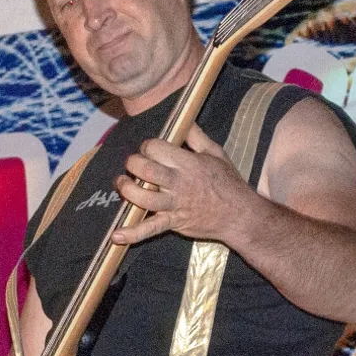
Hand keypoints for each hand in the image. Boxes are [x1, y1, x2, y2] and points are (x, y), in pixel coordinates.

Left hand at [111, 123, 251, 245]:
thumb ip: (196, 136)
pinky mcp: (173, 222)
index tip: (149, 150)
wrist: (239, 214)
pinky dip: (132, 233)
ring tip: (122, 184)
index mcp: (188, 163)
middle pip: (146, 170)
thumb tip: (184, 120)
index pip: (156, 149)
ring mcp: (174, 204)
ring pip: (143, 197)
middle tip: (133, 164)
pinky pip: (150, 228)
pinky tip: (116, 235)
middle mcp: (179, 183)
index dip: (148, 146)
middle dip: (133, 164)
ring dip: (127, 190)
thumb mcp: (216, 153)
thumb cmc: (228, 183)